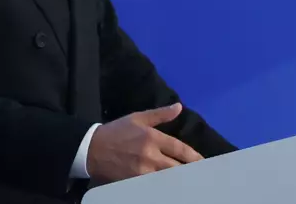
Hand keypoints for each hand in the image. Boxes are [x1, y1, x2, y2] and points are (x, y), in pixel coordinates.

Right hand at [87, 103, 203, 183]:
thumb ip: (160, 114)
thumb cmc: (116, 131)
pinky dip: (164, 187)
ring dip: (179, 180)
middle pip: (176, 167)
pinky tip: (171, 188)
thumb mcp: (138, 118)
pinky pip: (154, 186)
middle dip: (190, 171)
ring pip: (167, 179)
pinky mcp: (134, 182)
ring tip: (191, 183)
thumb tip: (179, 107)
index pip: (179, 149)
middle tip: (202, 175)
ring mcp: (142, 171)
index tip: (203, 161)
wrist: (91, 148)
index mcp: (152, 138)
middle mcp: (149, 155)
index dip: (194, 157)